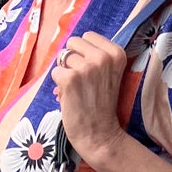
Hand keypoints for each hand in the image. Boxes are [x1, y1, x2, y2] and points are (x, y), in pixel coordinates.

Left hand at [52, 29, 127, 163]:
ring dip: (65, 72)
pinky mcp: (69, 79)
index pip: (88, 36)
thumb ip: (97, 56)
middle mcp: (103, 57)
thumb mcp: (109, 73)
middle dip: (73, 59)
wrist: (99, 134)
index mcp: (116, 53)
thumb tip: (71, 45)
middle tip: (82, 80)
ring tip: (77, 89)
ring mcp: (86, 67)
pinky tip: (70, 96)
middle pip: (73, 42)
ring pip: (62, 57)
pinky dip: (58, 85)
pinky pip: (54, 72)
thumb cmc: (101, 104)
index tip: (92, 71)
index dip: (84, 53)